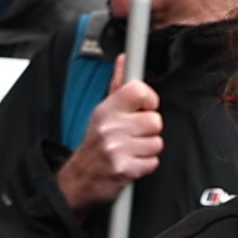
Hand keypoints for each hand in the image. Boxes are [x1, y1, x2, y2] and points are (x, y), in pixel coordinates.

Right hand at [57, 75, 163, 213]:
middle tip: (135, 135)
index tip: (145, 107)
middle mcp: (110, 128)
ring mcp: (116, 149)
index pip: (139, 91)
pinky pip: (153, 162)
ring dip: (148, 149)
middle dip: (149, 130)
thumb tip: (124, 59)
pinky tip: (132, 161)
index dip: (149, 100)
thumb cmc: (95, 144)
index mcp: (106, 110)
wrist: (80, 178)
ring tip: (132, 149)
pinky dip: (146, 165)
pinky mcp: (124, 169)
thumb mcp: (102, 112)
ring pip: (156, 143)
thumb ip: (117, 84)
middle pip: (154, 121)